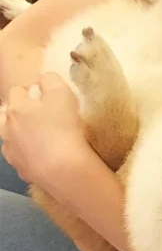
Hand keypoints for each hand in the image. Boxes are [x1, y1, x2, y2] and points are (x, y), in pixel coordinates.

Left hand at [0, 72, 87, 186]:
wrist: (64, 169)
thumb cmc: (64, 128)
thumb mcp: (63, 94)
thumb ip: (51, 81)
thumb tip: (45, 80)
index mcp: (16, 108)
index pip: (18, 91)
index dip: (34, 91)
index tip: (49, 97)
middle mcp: (7, 129)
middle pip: (11, 115)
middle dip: (25, 114)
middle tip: (47, 118)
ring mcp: (12, 151)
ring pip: (14, 138)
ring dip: (25, 135)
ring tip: (45, 140)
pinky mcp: (20, 170)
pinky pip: (23, 158)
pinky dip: (31, 156)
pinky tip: (46, 158)